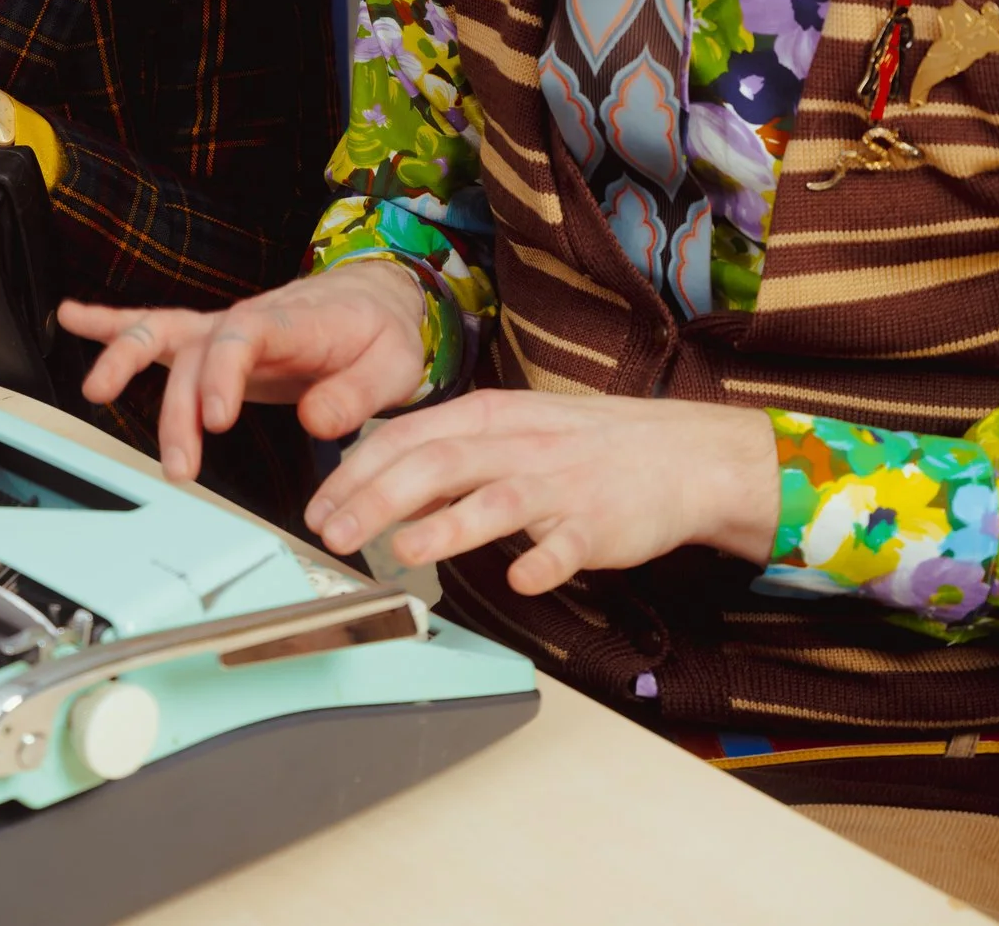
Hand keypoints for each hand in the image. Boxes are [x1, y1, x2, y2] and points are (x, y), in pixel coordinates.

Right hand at [56, 260, 429, 482]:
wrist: (377, 298)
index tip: (216, 420)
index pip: (246, 336)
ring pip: (165, 334)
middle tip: (180, 465)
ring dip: (127, 362)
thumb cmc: (383, 331)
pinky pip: (157, 325)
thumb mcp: (394, 364)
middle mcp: (250, 319)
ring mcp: (226, 327)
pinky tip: (71, 317)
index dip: (223, 375)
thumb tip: (316, 419)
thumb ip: (357, 393)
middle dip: (178, 407)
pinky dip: (111, 321)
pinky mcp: (213, 340)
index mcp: (295, 321)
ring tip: (94, 392)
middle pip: (198, 352)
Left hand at [303, 391, 781, 594]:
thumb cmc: (584, 447)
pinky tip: (520, 580)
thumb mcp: (508, 432)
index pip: (406, 436)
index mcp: (489, 418)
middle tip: (334, 535)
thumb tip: (381, 493)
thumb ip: (446, 457)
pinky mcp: (599, 524)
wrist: (679, 454)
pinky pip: (568, 544)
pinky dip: (544, 563)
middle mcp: (517, 445)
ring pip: (495, 500)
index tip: (319, 507)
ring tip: (404, 552)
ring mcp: (560, 485)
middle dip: (377, 498)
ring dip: (447, 526)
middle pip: (437, 463)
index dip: (355, 472)